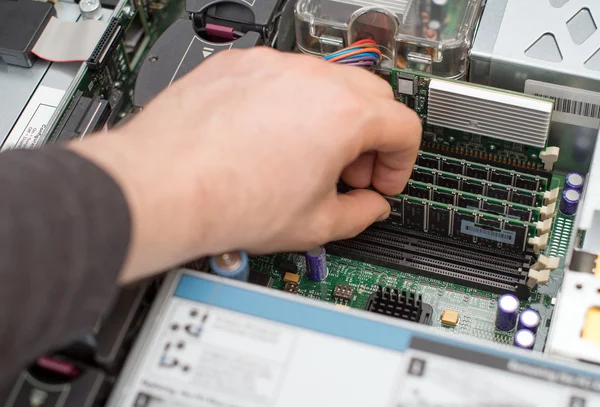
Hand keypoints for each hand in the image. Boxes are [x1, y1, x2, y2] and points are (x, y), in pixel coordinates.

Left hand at [70, 47, 420, 282]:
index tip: (381, 182)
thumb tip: (369, 207)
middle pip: (372, 96)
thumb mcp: (313, 224)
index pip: (404, 127)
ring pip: (326, 81)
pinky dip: (289, 104)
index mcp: (342, 114)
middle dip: (372, 137)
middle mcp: (310, 79)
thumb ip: (359, 214)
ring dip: (332, 117)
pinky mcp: (237, 66)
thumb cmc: (228, 203)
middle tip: (349, 171)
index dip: (401, 162)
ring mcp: (271, 67)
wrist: (161, 188)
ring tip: (306, 157)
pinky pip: (281, 78)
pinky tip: (269, 138)